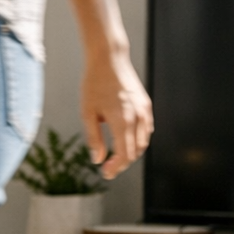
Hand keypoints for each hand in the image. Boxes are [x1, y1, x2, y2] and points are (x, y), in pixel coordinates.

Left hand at [81, 49, 152, 178]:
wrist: (109, 59)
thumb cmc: (94, 85)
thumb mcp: (87, 114)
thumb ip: (94, 138)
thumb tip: (98, 160)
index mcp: (122, 120)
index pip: (124, 154)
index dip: (115, 168)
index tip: (105, 173)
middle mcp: (137, 116)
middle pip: (135, 151)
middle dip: (122, 164)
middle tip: (108, 169)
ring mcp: (144, 110)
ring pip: (143, 142)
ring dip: (131, 153)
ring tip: (115, 158)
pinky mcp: (146, 104)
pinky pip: (146, 130)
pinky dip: (138, 141)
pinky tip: (126, 143)